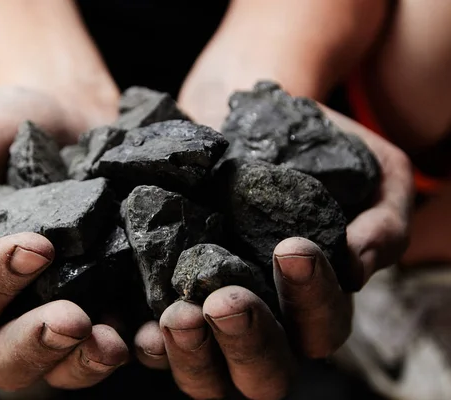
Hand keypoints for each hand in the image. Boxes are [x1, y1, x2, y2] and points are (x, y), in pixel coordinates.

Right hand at [0, 86, 127, 390]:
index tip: (36, 246)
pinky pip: (118, 338)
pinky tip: (150, 330)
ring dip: (86, 361)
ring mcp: (65, 303)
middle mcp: (10, 304)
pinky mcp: (112, 295)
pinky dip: (135, 344)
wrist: (64, 109)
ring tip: (113, 339)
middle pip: (8, 358)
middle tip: (73, 319)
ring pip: (64, 365)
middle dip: (38, 345)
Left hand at [133, 111, 413, 398]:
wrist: (231, 115)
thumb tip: (358, 267)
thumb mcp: (369, 169)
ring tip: (179, 315)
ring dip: (192, 354)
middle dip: (247, 342)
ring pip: (204, 373)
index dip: (313, 299)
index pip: (322, 326)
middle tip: (226, 301)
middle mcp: (261, 322)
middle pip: (262, 373)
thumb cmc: (306, 145)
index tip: (294, 248)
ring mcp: (205, 317)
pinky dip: (146, 341)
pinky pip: (152, 342)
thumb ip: (381, 219)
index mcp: (312, 302)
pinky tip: (139, 327)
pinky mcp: (158, 299)